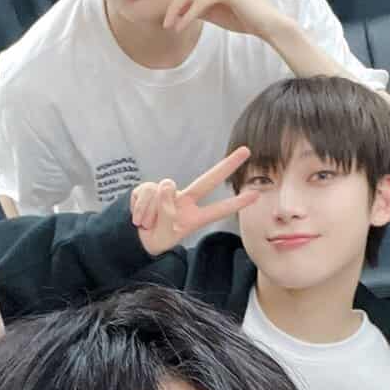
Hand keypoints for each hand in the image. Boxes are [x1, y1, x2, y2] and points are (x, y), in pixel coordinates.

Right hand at [130, 147, 259, 254]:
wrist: (134, 239)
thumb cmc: (156, 237)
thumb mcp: (165, 234)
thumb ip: (167, 211)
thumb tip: (166, 185)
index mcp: (193, 217)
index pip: (218, 209)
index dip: (235, 203)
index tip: (255, 194)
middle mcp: (184, 200)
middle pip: (208, 180)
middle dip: (227, 165)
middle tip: (247, 150)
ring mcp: (166, 192)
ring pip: (163, 191)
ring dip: (150, 213)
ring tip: (146, 224)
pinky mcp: (148, 188)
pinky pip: (146, 194)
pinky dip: (140, 210)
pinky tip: (138, 218)